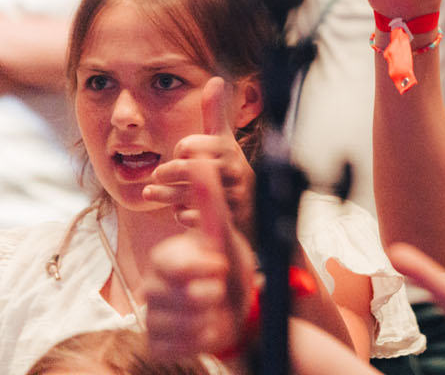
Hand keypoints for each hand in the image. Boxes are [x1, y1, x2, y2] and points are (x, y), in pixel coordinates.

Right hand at [143, 159, 258, 360]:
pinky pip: (177, 346)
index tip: (220, 267)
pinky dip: (201, 338)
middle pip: (178, 297)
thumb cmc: (230, 268)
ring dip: (208, 318)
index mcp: (164, 259)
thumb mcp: (224, 232)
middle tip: (219, 290)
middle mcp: (151, 288)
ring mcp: (151, 318)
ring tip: (215, 309)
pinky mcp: (156, 345)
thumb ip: (209, 197)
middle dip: (209, 294)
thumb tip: (199, 154)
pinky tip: (207, 328)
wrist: (240, 311)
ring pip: (179, 324)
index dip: (202, 267)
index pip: (173, 264)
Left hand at [145, 77, 255, 233]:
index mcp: (229, 150)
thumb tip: (216, 79)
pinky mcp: (224, 220)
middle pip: (188, 169)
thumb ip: (215, 113)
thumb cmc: (230, 170)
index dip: (182, 148)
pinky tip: (182, 211)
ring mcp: (231, 197)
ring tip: (151, 192)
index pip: (193, 145)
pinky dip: (182, 215)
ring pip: (187, 194)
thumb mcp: (224, 141)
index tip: (180, 151)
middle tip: (156, 175)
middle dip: (167, 172)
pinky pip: (192, 217)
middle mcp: (233, 172)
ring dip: (165, 195)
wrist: (252, 210)